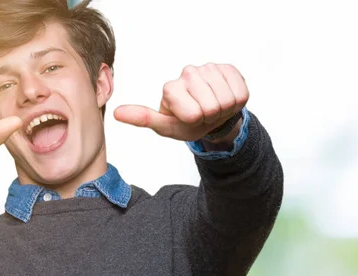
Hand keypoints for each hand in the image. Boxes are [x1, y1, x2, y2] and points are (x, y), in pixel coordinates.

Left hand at [114, 63, 248, 141]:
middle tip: (204, 114)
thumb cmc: (185, 122)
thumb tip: (116, 113)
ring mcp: (208, 68)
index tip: (189, 119)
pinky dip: (236, 100)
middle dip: (210, 116)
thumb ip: (143, 119)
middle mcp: (187, 73)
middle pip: (211, 107)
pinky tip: (225, 97)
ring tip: (214, 107)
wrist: (210, 116)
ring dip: (224, 109)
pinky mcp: (227, 68)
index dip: (195, 122)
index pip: (193, 114)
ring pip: (227, 99)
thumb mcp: (166, 126)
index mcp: (170, 88)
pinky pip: (240, 91)